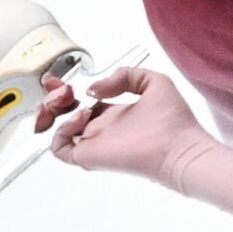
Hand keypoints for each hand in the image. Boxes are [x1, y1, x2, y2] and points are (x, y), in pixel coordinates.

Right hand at [39, 66, 210, 180]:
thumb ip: (124, 75)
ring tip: (67, 98)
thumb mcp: (152, 81)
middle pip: (62, 115)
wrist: (180, 148)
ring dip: (52, 110)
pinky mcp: (90, 156)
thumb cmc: (173, 119)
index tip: (59, 79)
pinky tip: (82, 115)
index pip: (79, 102)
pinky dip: (62, 128)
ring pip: (56, 130)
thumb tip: (94, 88)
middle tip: (62, 88)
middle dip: (53, 98)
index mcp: (113, 113)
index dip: (65, 89)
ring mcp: (94, 143)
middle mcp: (100, 128)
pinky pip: (61, 148)